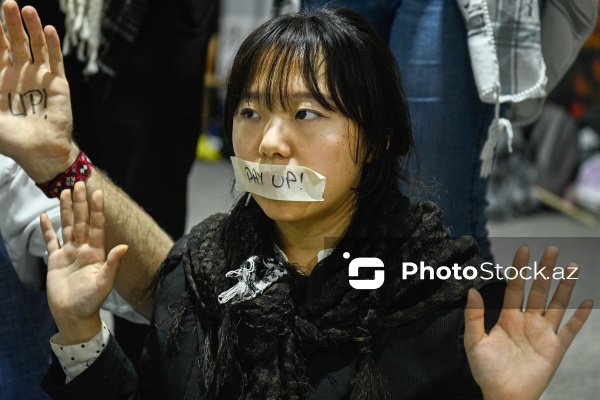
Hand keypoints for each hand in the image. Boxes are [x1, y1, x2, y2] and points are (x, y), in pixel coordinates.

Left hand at [0, 1, 77, 181]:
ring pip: (36, 47)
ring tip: (27, 9)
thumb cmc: (12, 139)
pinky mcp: (58, 84)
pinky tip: (49, 30)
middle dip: (10, 24)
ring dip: (31, 29)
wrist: (41, 152)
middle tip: (6, 3)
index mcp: (1, 81)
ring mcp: (40, 78)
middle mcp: (20, 76)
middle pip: (15, 43)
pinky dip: (52, 45)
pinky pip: (55, 61)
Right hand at [41, 182, 127, 344]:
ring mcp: (69, 254)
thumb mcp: (104, 283)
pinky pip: (51, 242)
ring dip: (66, 210)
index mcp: (96, 253)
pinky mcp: (55, 261)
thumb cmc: (91, 302)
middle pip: (81, 222)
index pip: (96, 226)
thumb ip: (113, 264)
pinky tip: (44, 216)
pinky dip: (47, 229)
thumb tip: (124, 246)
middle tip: (79, 182)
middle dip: (80, 203)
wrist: (73, 316)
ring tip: (64, 192)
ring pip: (67, 227)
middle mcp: (83, 250)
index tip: (98, 193)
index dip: (97, 210)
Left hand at [464, 246, 592, 399]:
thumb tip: (471, 289)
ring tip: (572, 267)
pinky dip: (580, 317)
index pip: (515, 287)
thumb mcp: (474, 341)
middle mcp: (527, 322)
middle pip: (538, 290)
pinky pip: (570, 330)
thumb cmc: (486, 371)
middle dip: (545, 270)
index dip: (519, 269)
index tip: (524, 250)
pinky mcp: (555, 349)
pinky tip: (587, 302)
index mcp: (508, 318)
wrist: (502, 396)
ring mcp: (543, 334)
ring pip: (556, 304)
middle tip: (551, 249)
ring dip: (565, 286)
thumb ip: (474, 316)